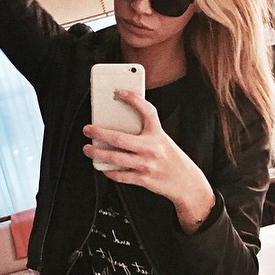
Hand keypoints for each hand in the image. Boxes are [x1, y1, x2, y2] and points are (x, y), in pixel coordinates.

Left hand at [82, 91, 214, 232]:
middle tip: (88, 129)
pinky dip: (109, 171)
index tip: (121, 93)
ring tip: (89, 149)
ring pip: (116, 157)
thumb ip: (145, 134)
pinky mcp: (144, 179)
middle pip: (120, 138)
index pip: (148, 112)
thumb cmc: (172, 159)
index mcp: (158, 134)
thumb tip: (118, 128)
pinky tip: (103, 167)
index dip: (134, 100)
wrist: (186, 182)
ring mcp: (147, 164)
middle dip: (100, 133)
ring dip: (98, 153)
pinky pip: (121, 175)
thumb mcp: (163, 141)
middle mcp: (152, 148)